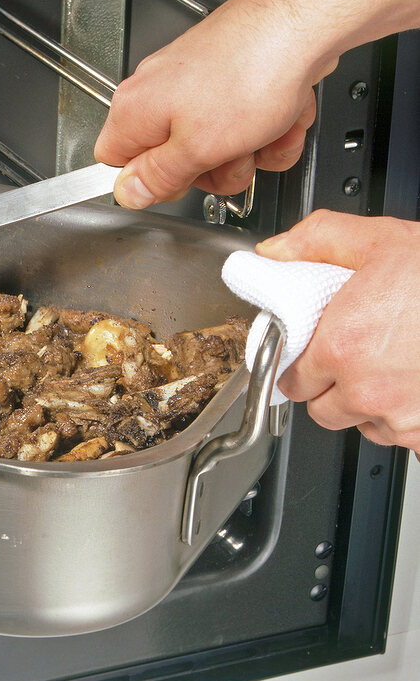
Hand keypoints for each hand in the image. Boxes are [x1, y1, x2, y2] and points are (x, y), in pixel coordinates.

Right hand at [93, 0, 419, 209]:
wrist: (306, 22)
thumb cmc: (253, 71)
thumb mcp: (198, 149)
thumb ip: (158, 177)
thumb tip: (127, 193)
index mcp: (135, 109)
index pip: (115, 163)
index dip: (149, 181)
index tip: (179, 182)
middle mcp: (157, 90)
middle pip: (174, 160)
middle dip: (214, 169)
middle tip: (232, 158)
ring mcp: (195, 80)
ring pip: (217, 144)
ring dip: (251, 149)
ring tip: (266, 130)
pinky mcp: (230, 74)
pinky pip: (244, 121)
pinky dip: (270, 124)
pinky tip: (282, 114)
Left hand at [257, 210, 419, 451]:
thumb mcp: (380, 239)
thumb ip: (315, 241)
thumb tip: (275, 252)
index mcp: (342, 347)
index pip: (290, 380)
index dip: (299, 366)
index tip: (310, 355)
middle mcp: (368, 390)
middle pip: (322, 410)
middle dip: (330, 388)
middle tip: (350, 359)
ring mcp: (403, 417)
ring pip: (364, 427)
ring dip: (369, 406)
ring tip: (389, 369)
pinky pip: (405, 440)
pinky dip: (407, 421)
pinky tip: (414, 388)